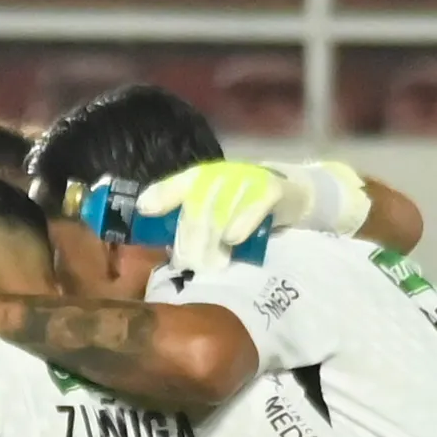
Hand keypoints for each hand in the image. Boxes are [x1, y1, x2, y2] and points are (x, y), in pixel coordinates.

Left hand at [146, 161, 289, 266]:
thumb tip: (159, 236)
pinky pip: (253, 207)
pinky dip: (240, 224)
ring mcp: (249, 178)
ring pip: (223, 208)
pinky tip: (231, 240)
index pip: (181, 181)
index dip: (163, 193)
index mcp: (206, 175)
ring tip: (205, 263)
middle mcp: (224, 172)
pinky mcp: (272, 189)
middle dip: (189, 235)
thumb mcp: (214, 211)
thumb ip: (186, 218)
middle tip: (184, 262)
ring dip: (211, 238)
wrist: (292, 198)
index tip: (145, 209)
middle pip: (199, 203)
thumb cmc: (244, 208)